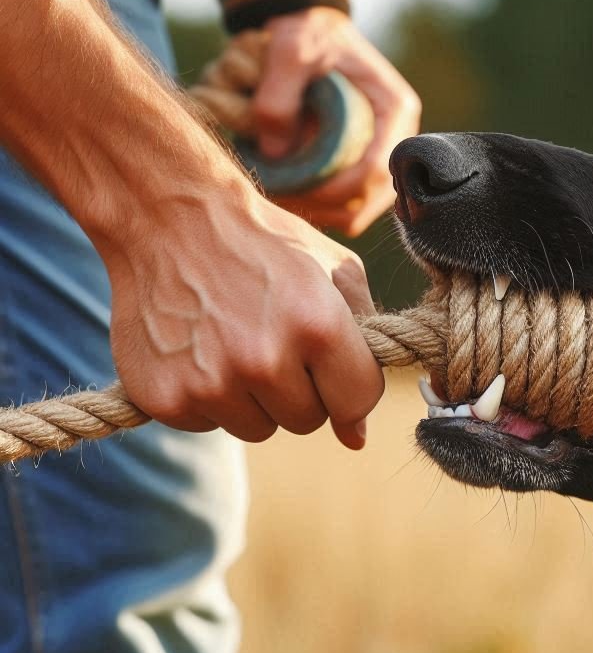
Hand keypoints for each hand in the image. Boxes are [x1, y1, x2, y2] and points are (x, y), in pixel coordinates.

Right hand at [102, 181, 383, 448]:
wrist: (167, 215)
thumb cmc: (265, 243)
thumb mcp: (337, 270)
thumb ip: (366, 346)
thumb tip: (356, 437)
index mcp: (319, 326)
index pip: (357, 402)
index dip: (349, 385)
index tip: (331, 364)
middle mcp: (265, 359)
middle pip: (307, 420)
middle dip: (299, 389)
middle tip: (273, 340)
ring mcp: (211, 382)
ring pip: (258, 428)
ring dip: (253, 397)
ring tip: (234, 341)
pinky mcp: (165, 397)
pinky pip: (207, 423)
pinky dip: (206, 396)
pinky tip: (198, 348)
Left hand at [251, 7, 420, 235]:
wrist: (311, 27)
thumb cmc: (305, 33)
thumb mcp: (288, 50)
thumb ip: (276, 95)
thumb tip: (276, 154)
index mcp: (395, 109)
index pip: (378, 168)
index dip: (339, 190)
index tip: (297, 188)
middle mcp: (400, 136)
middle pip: (373, 198)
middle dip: (328, 207)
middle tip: (282, 197)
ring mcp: (385, 153)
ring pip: (362, 208)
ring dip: (324, 211)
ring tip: (284, 194)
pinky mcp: (367, 163)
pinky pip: (350, 203)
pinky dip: (322, 207)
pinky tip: (293, 191)